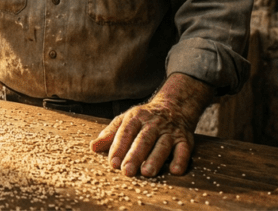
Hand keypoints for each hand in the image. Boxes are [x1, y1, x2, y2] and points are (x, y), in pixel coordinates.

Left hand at [90, 73, 213, 176]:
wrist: (174, 105)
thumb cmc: (144, 118)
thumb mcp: (125, 120)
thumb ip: (110, 134)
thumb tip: (93, 147)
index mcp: (135, 118)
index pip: (125, 132)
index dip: (118, 147)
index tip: (113, 163)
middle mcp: (153, 124)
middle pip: (143, 140)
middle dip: (135, 156)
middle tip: (127, 171)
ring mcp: (169, 131)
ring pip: (162, 145)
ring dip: (155, 159)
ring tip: (147, 172)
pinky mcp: (185, 139)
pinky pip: (184, 149)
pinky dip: (181, 160)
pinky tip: (175, 171)